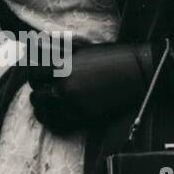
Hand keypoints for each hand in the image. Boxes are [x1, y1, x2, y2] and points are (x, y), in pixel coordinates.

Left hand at [27, 41, 158, 135]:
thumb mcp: (83, 48)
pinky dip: (50, 120)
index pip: (33, 72)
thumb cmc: (113, 56)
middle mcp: (65, 87)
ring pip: (42, 111)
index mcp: (64, 66)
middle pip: (35, 93)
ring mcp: (74, 105)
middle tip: (43, 86)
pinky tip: (53, 114)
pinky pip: (56, 125)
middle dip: (37, 89)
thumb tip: (38, 48)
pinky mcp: (84, 118)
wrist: (140, 73)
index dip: (34, 72)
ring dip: (41, 106)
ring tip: (46, 101)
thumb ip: (59, 51)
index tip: (38, 73)